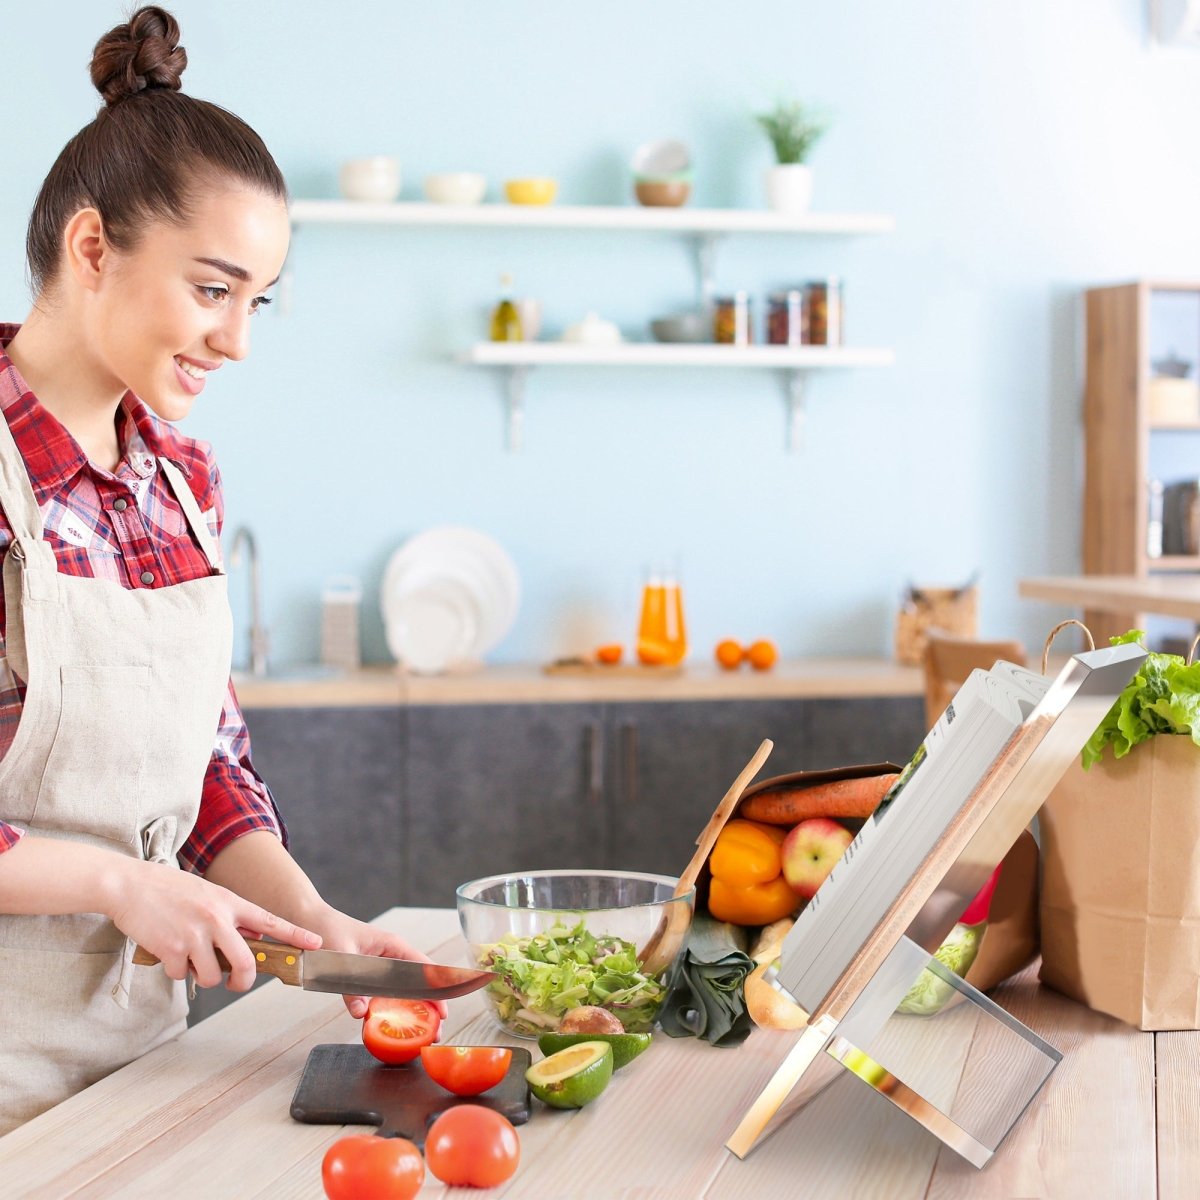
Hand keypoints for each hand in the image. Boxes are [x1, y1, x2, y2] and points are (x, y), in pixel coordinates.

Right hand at [108, 858, 323, 991]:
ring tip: (189, 956)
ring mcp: (195, 934)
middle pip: (246, 963)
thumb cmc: (169, 890)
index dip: (295, 935)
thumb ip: (229, 916)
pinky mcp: (173, 949)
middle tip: (237, 981)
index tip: (316, 944)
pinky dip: (176, 970)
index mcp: (229, 902)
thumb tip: (249, 941)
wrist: (130, 884)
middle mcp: (217, 918)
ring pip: (212, 977)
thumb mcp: (208, 894)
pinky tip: (167, 950)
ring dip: (202, 975)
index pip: (269, 921)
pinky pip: (183, 975)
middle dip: (244, 980)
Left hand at [303, 906, 448, 1021]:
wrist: (311, 920)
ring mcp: (383, 966)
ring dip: (415, 1010)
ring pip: (405, 990)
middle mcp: (393, 956)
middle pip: (419, 983)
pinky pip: (387, 993)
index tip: (442, 1013)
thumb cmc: (329, 930)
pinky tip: (397, 1024)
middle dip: (429, 1007)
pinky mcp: (371, 975)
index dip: (435, 991)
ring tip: (424, 1034)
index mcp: (394, 946)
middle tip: (435, 1033)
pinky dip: (394, 1008)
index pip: (424, 969)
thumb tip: (361, 1014)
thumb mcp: (340, 957)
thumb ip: (351, 987)